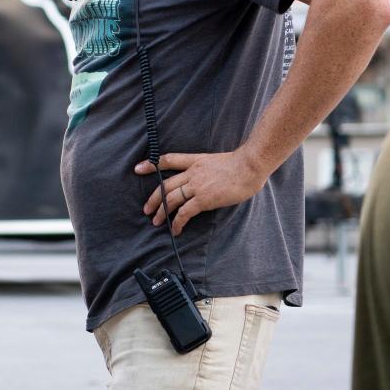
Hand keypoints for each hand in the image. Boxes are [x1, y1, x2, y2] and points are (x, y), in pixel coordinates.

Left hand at [138, 150, 268, 235]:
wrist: (250, 166)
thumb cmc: (242, 164)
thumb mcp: (218, 161)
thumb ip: (209, 170)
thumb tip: (209, 180)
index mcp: (195, 161)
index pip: (169, 160)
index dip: (152, 164)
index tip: (139, 168)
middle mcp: (192, 172)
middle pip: (165, 185)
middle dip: (153, 198)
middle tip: (146, 209)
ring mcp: (197, 185)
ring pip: (171, 199)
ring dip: (161, 212)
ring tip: (156, 222)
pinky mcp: (203, 199)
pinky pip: (184, 212)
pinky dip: (177, 222)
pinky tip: (175, 229)